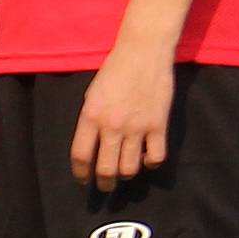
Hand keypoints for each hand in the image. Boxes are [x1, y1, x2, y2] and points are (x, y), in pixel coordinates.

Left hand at [69, 43, 175, 190]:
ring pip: (130, 168)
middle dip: (104, 183)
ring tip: (125, 170)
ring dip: (126, 174)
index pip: (81, 156)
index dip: (80, 174)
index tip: (83, 179)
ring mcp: (137, 127)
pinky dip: (151, 163)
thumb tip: (92, 147)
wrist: (144, 52)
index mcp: (91, 116)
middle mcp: (112, 125)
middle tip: (105, 185)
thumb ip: (91, 121)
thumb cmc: (115, 70)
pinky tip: (146, 157)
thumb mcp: (92, 94)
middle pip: (106, 170)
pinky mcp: (158, 125)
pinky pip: (156, 157)